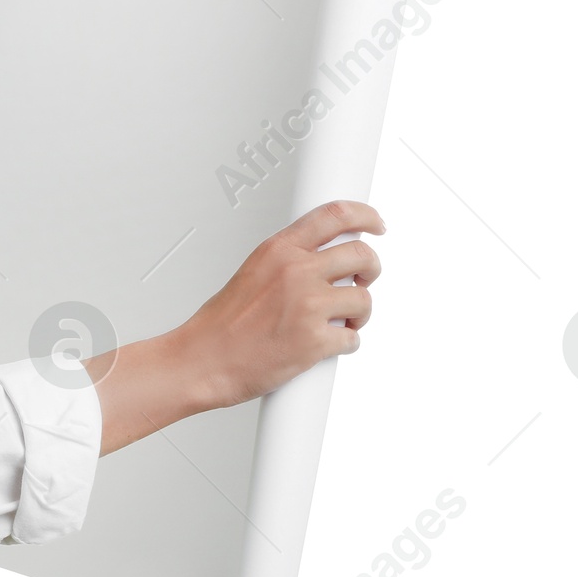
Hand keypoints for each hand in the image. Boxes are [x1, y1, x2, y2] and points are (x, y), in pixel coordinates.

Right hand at [84, 201, 384, 454]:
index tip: (376, 223)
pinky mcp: (315, 341)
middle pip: (361, 255)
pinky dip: (345, 344)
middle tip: (364, 280)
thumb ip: (288, 261)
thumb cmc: (220, 325)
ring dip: (358, 314)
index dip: (365, 215)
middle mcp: (295, 272)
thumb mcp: (252, 272)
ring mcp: (307, 305)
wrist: (201, 360)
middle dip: (371, 270)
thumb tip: (323, 260)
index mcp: (278, 250)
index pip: (334, 215)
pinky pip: (353, 339)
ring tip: (339, 321)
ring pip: (364, 299)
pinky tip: (325, 345)